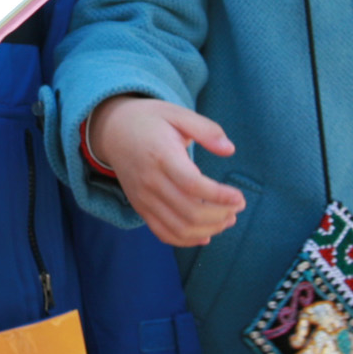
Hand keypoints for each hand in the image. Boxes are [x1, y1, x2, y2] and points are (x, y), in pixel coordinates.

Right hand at [88, 95, 244, 246]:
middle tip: (238, 207)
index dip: (219, 196)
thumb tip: (230, 149)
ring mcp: (144, 198)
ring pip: (179, 228)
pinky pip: (163, 233)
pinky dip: (186, 240)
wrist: (112, 131)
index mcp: (162, 156)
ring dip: (208, 230)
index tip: (239, 197)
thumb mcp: (177, 113)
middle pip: (189, 212)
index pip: (192, 185)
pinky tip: (206, 235)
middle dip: (220, 215)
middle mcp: (150, 182)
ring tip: (227, 219)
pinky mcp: (141, 208)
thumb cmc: (150, 120)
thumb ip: (206, 130)